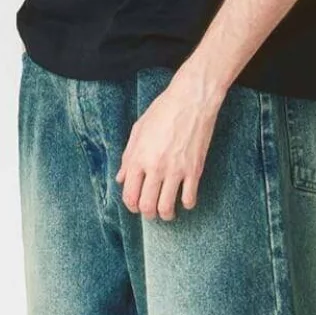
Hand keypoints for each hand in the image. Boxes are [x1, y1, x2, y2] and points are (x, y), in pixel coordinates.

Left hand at [117, 67, 224, 219]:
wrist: (191, 100)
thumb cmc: (163, 110)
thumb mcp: (138, 130)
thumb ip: (128, 156)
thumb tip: (121, 178)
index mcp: (138, 158)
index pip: (129, 194)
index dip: (131, 205)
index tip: (136, 205)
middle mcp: (155, 167)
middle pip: (147, 205)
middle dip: (147, 214)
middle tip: (151, 212)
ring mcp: (176, 170)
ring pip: (166, 207)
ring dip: (166, 214)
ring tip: (168, 212)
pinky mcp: (194, 169)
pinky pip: (189, 198)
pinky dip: (186, 204)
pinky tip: (185, 199)